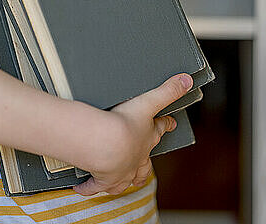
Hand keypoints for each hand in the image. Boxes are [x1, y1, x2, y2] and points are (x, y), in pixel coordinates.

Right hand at [73, 73, 192, 195]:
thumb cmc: (127, 123)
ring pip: (125, 179)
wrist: (106, 143)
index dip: (165, 125)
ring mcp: (120, 172)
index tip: (170, 124)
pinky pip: (95, 185)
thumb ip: (168, 90)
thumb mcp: (149, 102)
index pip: (159, 130)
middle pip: (144, 165)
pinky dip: (89, 187)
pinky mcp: (102, 179)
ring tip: (122, 182)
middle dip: (145, 165)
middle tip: (145, 167)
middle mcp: (137, 159)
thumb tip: (187, 79)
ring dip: (124, 181)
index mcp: (147, 138)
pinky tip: (82, 188)